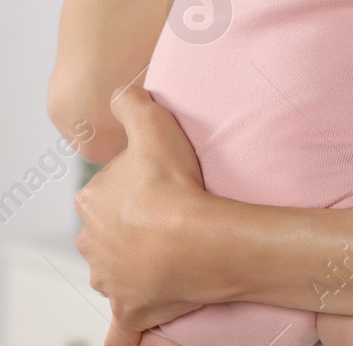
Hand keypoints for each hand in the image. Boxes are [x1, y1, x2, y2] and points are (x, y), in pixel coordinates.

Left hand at [75, 85, 218, 339]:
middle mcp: (94, 245)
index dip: (138, 187)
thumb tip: (120, 90)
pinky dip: (122, 334)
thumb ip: (132, 104)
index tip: (163, 185)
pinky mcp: (132, 309)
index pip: (108, 194)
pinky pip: (121, 329)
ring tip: (171, 258)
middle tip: (174, 218)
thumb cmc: (178, 188)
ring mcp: (113, 279)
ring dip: (135, 268)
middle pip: (112, 234)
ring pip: (118, 271)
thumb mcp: (155, 128)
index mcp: (93, 204)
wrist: (200, 239)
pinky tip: (129, 335)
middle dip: (133, 229)